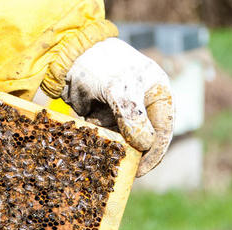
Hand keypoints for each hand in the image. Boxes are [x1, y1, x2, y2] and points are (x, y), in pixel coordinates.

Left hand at [61, 38, 173, 176]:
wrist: (68, 57)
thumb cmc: (100, 66)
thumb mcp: (119, 90)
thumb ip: (133, 118)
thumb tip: (146, 145)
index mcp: (157, 93)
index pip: (163, 130)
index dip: (154, 153)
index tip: (141, 170)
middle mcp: (143, 104)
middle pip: (144, 139)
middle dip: (131, 151)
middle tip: (118, 164)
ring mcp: (123, 111)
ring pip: (123, 140)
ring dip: (111, 143)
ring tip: (98, 134)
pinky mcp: (104, 116)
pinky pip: (105, 135)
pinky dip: (98, 136)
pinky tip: (89, 125)